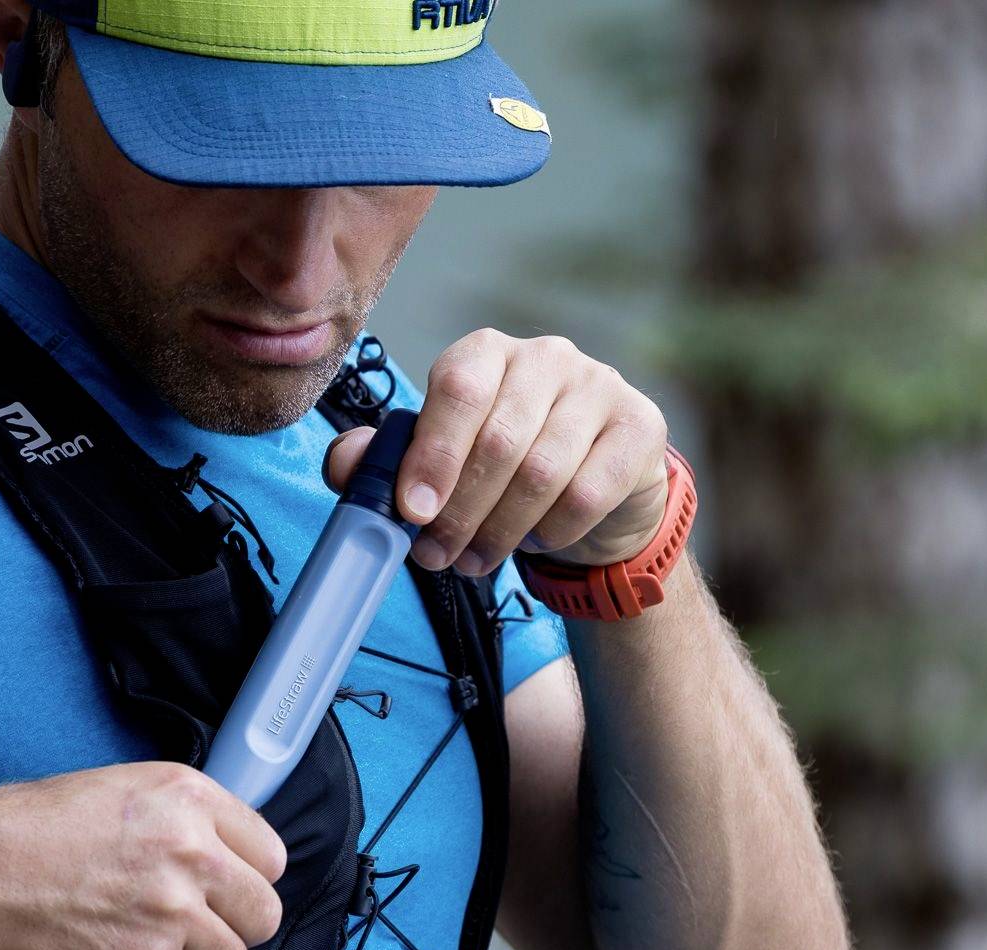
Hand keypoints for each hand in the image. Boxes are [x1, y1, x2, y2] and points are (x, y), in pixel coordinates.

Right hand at [0, 762, 286, 949]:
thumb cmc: (26, 831)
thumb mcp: (118, 791)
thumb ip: (183, 822)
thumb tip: (226, 860)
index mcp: (189, 799)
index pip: (271, 857)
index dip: (245, 879)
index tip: (221, 890)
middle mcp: (192, 854)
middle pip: (263, 916)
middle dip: (230, 928)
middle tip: (188, 929)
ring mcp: (171, 916)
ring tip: (139, 945)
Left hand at [322, 329, 669, 573]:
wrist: (598, 490)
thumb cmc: (506, 468)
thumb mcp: (443, 460)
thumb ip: (388, 459)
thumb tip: (346, 464)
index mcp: (487, 352)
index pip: (458, 390)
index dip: (432, 455)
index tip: (411, 513)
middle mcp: (547, 357)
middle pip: (499, 439)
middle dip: (460, 510)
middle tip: (437, 555)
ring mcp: (600, 387)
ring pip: (543, 471)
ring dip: (501, 530)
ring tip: (476, 559)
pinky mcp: (640, 426)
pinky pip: (589, 492)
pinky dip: (553, 530)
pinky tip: (535, 541)